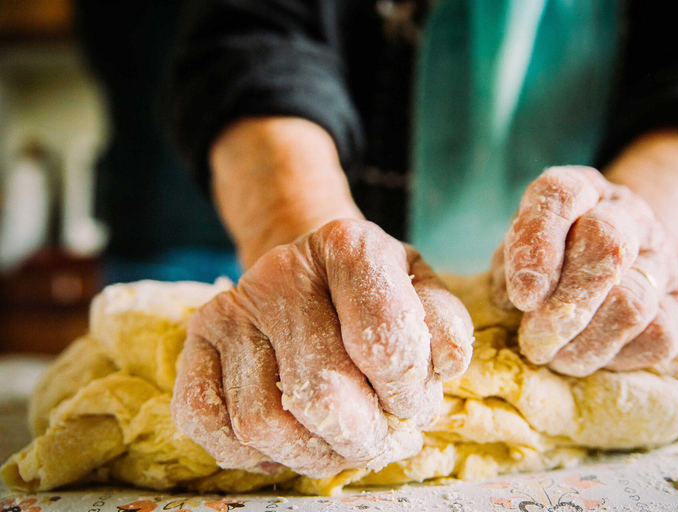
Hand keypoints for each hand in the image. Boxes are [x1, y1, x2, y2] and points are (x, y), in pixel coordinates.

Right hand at [172, 219, 473, 477]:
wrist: (309, 270)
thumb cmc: (372, 291)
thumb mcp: (421, 290)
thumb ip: (444, 324)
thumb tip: (445, 363)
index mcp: (349, 247)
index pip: (384, 342)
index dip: (407, 393)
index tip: (411, 403)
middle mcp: (282, 271)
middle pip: (320, 394)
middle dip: (361, 437)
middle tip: (376, 438)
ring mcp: (232, 307)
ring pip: (262, 421)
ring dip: (311, 454)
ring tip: (338, 444)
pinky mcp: (196, 340)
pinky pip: (205, 419)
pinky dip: (247, 453)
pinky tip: (285, 440)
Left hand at [491, 166, 677, 376]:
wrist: (612, 258)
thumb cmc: (549, 258)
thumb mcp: (518, 249)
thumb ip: (511, 265)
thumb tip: (515, 299)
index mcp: (580, 189)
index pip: (562, 195)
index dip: (538, 242)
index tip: (522, 295)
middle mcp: (627, 212)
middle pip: (607, 246)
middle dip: (565, 305)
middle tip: (535, 340)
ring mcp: (661, 254)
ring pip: (632, 302)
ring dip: (584, 342)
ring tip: (553, 357)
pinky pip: (656, 334)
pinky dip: (615, 355)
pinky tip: (588, 354)